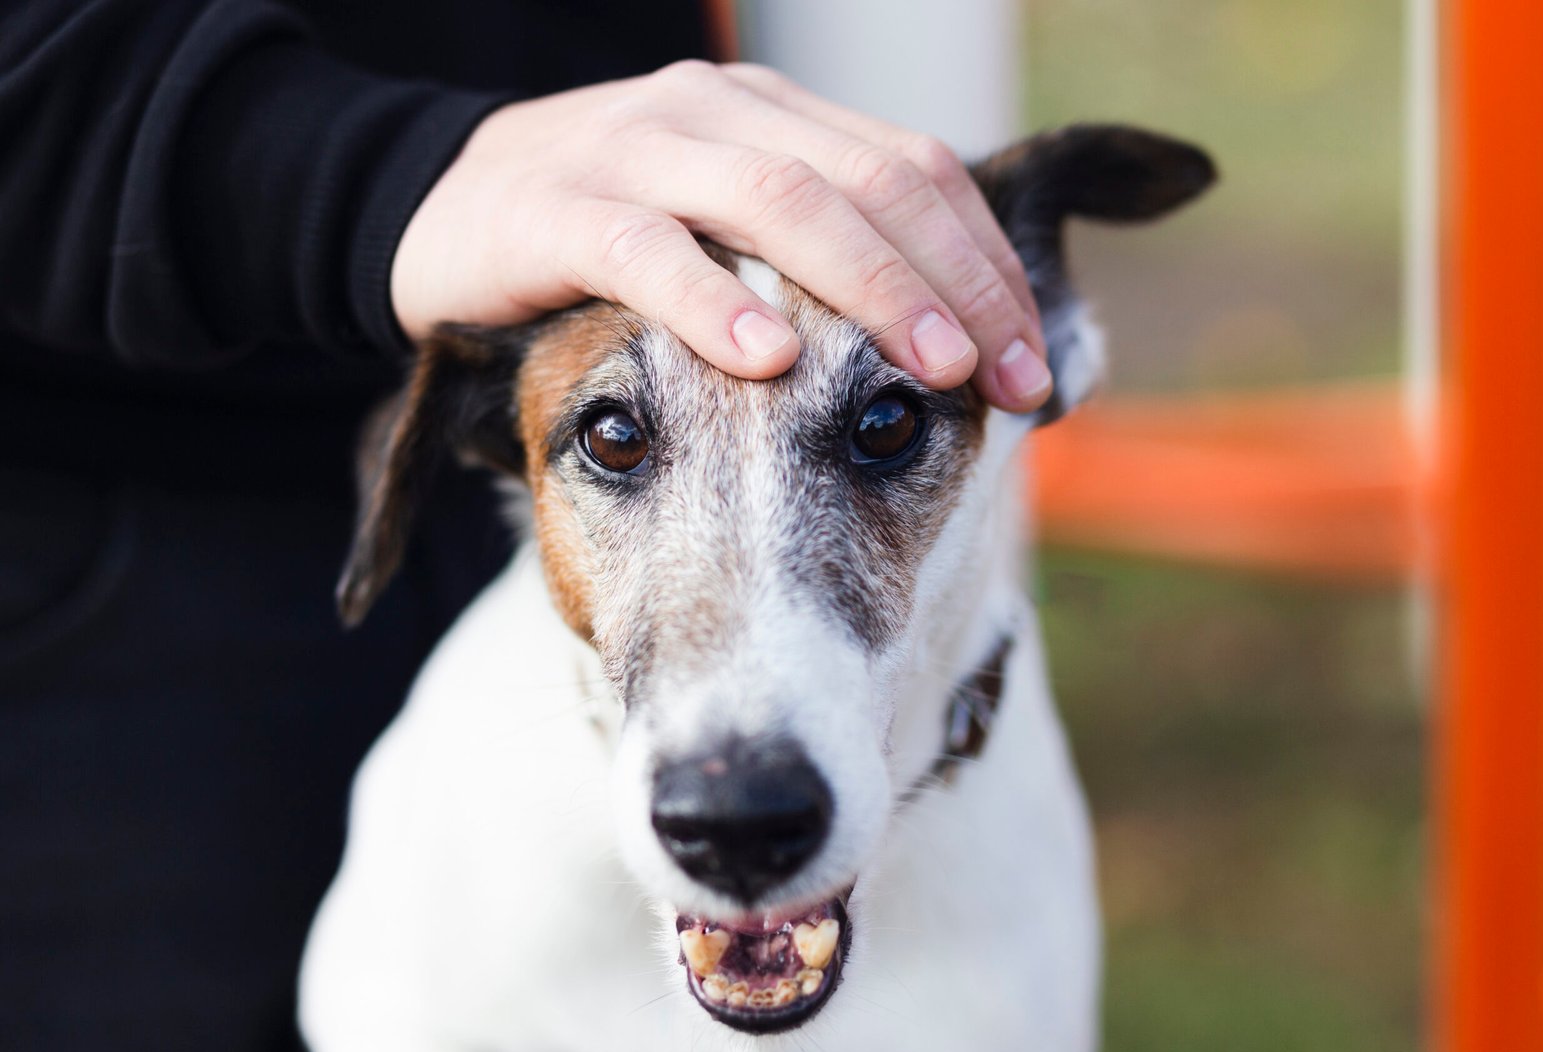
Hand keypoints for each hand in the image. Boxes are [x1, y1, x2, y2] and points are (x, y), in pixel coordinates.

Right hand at [391, 60, 1051, 411]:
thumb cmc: (607, 238)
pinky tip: (764, 359)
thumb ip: (819, 260)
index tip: (1035, 364)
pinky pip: (644, 249)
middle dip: (952, 285)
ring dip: (866, 288)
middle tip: (1005, 379)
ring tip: (924, 369)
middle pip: (869, 183)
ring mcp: (634, 149)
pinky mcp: (553, 206)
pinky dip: (710, 301)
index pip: (915, 171)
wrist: (438, 205)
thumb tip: (944, 345)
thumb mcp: (726, 229)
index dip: (985, 265)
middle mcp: (718, 113)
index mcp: (776, 116)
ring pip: (775, 201)